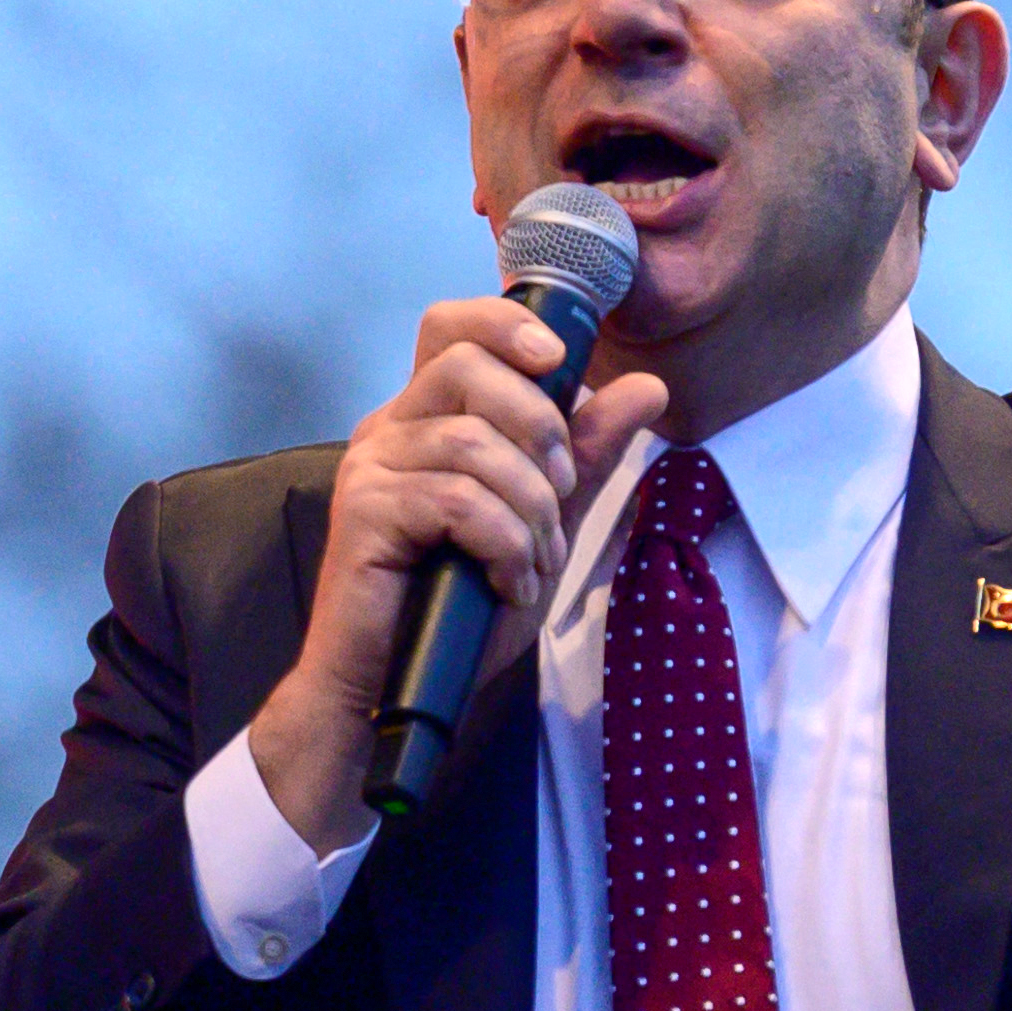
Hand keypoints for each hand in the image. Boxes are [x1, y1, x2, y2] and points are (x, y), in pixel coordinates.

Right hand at [248, 298, 666, 852]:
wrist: (395, 687)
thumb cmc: (458, 606)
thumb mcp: (543, 521)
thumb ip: (585, 452)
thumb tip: (647, 386)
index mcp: (427, 417)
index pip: (454, 326)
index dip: (507, 323)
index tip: (556, 362)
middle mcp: (390, 428)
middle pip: (466, 364)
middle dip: (538, 426)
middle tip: (558, 495)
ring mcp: (371, 466)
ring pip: (475, 443)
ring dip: (529, 511)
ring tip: (532, 564)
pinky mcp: (365, 511)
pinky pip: (459, 500)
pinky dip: (503, 545)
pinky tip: (505, 584)